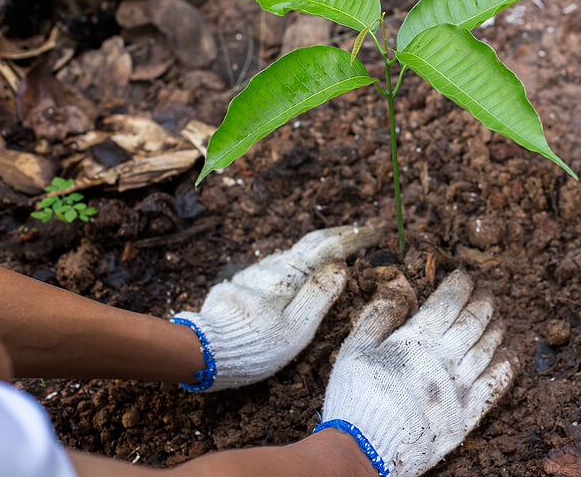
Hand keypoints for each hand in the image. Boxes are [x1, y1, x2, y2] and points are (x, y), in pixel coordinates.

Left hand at [173, 225, 378, 390]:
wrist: (205, 350)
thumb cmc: (256, 344)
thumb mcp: (297, 326)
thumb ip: (320, 294)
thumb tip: (341, 266)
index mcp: (290, 274)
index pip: (329, 246)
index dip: (354, 237)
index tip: (376, 230)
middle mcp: (273, 266)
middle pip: (310, 244)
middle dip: (338, 237)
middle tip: (360, 234)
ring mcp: (255, 273)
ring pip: (292, 256)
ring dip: (315, 252)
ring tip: (334, 253)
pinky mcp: (242, 284)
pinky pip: (276, 269)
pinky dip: (295, 266)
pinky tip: (297, 276)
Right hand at [320, 271, 515, 476]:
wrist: (366, 449)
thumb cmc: (356, 397)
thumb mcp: (354, 350)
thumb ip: (377, 316)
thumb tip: (397, 287)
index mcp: (417, 340)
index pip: (447, 302)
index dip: (459, 285)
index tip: (463, 277)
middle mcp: (444, 359)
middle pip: (473, 321)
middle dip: (482, 303)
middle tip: (485, 295)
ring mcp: (459, 387)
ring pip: (487, 348)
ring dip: (494, 330)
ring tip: (497, 320)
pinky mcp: (466, 415)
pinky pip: (495, 386)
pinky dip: (504, 367)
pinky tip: (508, 356)